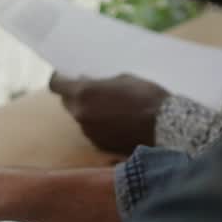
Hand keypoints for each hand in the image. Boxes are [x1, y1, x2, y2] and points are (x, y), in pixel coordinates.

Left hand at [48, 72, 169, 154]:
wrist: (165, 127)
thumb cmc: (146, 97)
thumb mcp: (123, 80)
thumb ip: (100, 83)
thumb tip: (86, 82)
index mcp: (83, 94)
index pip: (56, 85)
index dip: (59, 79)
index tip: (64, 75)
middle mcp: (80, 115)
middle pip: (67, 102)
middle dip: (75, 95)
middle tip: (90, 89)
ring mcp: (89, 133)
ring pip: (81, 117)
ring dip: (89, 111)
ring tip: (109, 106)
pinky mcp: (100, 146)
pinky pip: (93, 131)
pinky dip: (99, 125)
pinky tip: (116, 121)